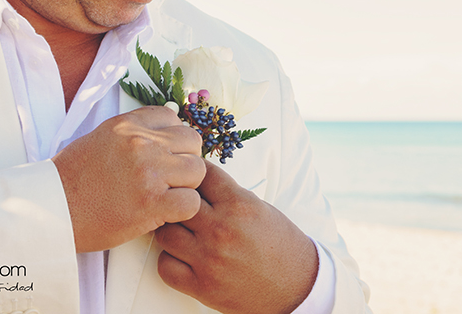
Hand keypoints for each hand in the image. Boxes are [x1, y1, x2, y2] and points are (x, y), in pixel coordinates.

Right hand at [52, 105, 205, 252]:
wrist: (51, 210)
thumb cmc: (72, 179)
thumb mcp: (100, 138)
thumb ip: (132, 133)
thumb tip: (162, 134)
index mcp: (127, 125)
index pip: (173, 118)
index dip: (173, 139)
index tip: (164, 154)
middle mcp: (141, 143)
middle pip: (192, 142)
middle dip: (185, 160)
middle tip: (169, 179)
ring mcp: (148, 172)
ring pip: (197, 171)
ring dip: (186, 186)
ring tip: (166, 196)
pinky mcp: (151, 204)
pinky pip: (191, 202)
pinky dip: (183, 211)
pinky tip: (165, 213)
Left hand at [155, 161, 318, 313]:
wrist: (296, 286)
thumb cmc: (280, 245)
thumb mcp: (259, 208)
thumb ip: (227, 196)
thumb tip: (197, 183)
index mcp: (239, 204)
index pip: (201, 174)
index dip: (195, 174)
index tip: (193, 179)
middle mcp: (221, 229)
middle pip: (178, 202)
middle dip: (179, 202)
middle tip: (183, 207)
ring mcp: (209, 259)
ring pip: (166, 233)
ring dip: (172, 231)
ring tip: (183, 233)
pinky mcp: (202, 286)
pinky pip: (165, 266)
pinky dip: (170, 260)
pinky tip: (182, 257)